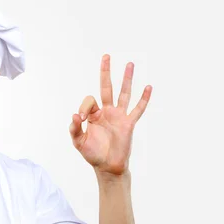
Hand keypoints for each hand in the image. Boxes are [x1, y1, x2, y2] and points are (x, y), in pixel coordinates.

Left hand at [69, 54, 151, 175]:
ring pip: (124, 93)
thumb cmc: (92, 154)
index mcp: (94, 114)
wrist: (107, 166)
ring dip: (127, 79)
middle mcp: (107, 112)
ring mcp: (119, 116)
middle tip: (106, 56)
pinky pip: (138, 109)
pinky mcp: (129, 123)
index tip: (82, 119)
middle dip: (106, 72)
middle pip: (107, 87)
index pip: (89, 100)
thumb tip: (75, 115)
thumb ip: (74, 128)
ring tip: (130, 64)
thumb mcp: (78, 142)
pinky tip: (148, 87)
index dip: (84, 107)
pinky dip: (144, 99)